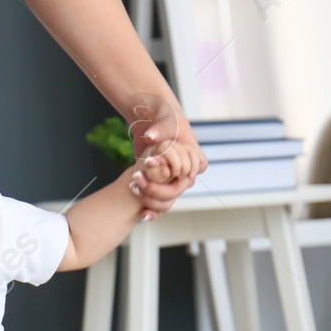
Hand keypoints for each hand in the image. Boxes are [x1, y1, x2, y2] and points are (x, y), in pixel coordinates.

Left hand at [125, 98, 203, 220]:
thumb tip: (151, 137)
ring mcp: (171, 177)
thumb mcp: (164, 121)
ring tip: (135, 191)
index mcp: (194, 154)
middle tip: (137, 179)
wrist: (150, 117)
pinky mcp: (158, 182)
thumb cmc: (164, 116)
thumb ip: (159, 130)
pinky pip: (159, 200)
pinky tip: (143, 215)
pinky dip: (152, 209)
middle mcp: (185, 169)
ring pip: (169, 197)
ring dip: (153, 200)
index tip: (161, 167)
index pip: (196, 169)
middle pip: (179, 187)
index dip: (181, 172)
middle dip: (158, 188)